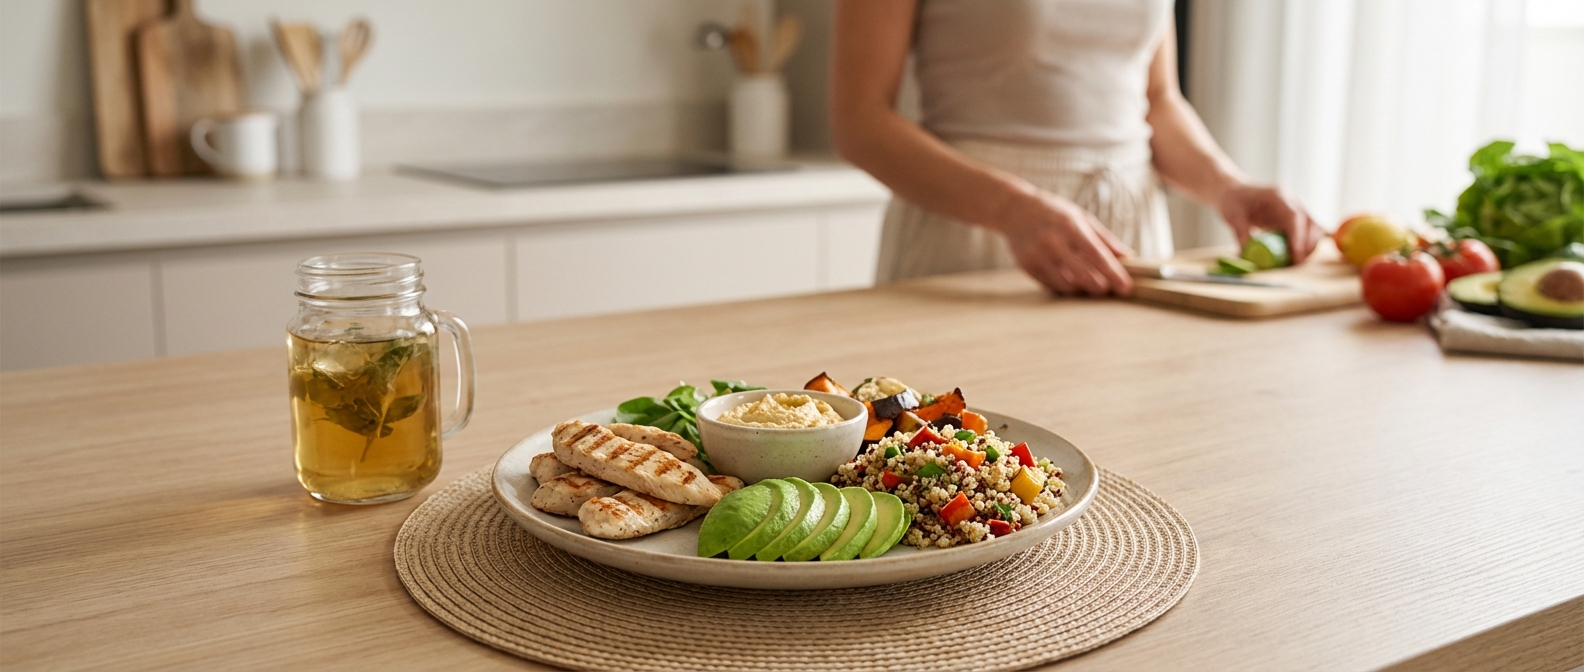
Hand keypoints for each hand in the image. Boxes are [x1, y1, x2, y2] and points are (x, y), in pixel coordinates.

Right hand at [997, 191, 1135, 296]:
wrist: (1015, 210)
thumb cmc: (1055, 213)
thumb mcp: (1081, 217)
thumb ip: (1105, 239)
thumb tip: (1130, 258)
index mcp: (1069, 225)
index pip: (1096, 254)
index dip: (1113, 273)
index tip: (1126, 288)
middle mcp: (1051, 241)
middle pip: (1082, 274)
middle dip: (1099, 286)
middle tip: (1108, 288)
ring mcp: (1037, 255)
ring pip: (1066, 285)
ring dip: (1082, 288)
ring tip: (1089, 283)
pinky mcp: (1027, 266)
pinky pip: (1051, 286)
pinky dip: (1065, 287)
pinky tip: (1071, 281)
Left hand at [1218, 183, 1323, 263]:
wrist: (1235, 192)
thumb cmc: (1233, 201)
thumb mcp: (1233, 217)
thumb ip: (1241, 234)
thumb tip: (1247, 256)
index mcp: (1278, 196)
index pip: (1294, 216)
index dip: (1298, 237)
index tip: (1296, 255)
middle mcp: (1291, 201)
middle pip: (1310, 223)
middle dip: (1307, 245)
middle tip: (1296, 263)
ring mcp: (1296, 209)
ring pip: (1313, 228)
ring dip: (1309, 246)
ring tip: (1295, 262)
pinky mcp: (1295, 219)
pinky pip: (1307, 232)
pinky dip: (1304, 245)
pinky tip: (1294, 257)